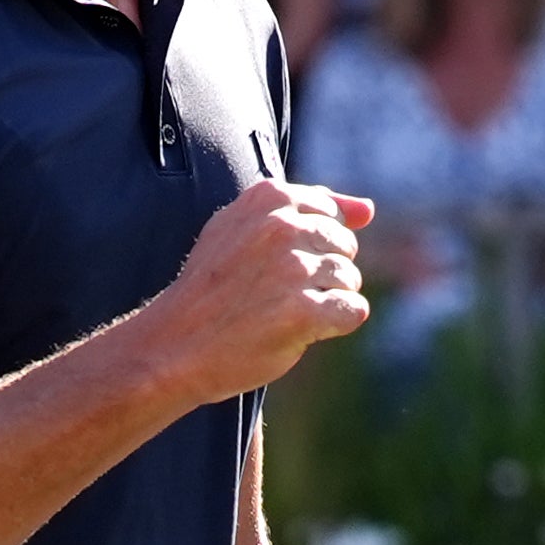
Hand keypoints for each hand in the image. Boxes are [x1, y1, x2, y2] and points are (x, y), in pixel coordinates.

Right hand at [135, 181, 373, 403]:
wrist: (175, 345)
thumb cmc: (213, 289)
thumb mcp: (245, 230)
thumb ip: (307, 211)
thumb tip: (369, 209)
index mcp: (268, 198)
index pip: (331, 212)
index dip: (312, 247)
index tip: (277, 265)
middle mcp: (282, 226)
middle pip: (345, 246)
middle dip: (322, 274)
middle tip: (277, 294)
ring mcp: (293, 268)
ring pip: (350, 279)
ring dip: (325, 301)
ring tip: (284, 312)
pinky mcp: (303, 311)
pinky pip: (353, 311)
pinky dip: (334, 325)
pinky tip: (300, 330)